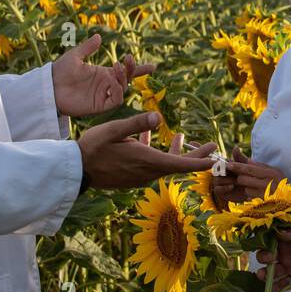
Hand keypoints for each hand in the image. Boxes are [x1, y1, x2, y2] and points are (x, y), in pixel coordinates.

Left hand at [52, 33, 152, 117]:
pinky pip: (115, 100)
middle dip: (131, 69)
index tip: (153, 66)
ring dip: (123, 78)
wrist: (49, 86)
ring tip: (115, 67)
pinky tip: (111, 81)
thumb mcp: (75, 55)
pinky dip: (117, 91)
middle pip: (127, 79)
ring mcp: (103, 96)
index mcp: (102, 74)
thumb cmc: (60, 71)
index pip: (125, 72)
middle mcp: (106, 85)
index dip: (139, 69)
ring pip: (123, 89)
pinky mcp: (99, 106)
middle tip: (126, 59)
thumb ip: (88, 47)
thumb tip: (99, 36)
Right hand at [77, 111, 215, 189]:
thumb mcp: (113, 130)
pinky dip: (156, 151)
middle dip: (195, 156)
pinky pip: (150, 163)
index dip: (199, 162)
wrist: (74, 169)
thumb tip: (159, 116)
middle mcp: (146, 171)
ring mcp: (139, 175)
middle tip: (211, 146)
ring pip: (164, 163)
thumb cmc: (93, 147)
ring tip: (181, 136)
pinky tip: (149, 136)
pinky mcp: (131, 174)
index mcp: (146, 161)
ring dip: (175, 151)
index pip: (180, 164)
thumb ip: (137, 123)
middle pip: (177, 165)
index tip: (216, 160)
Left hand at [212, 146, 285, 204]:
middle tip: (237, 176)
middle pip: (244, 178)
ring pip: (245, 188)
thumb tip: (247, 161)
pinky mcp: (262, 202)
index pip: (250, 168)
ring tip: (252, 186)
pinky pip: (249, 197)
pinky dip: (249, 194)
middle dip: (239, 177)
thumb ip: (260, 166)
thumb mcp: (273, 171)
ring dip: (245, 187)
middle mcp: (269, 183)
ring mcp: (265, 194)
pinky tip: (255, 193)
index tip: (228, 164)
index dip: (238, 166)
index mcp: (271, 173)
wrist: (290, 200)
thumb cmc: (280, 183)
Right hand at [256, 216, 290, 291]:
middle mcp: (284, 251)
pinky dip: (276, 287)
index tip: (261, 245)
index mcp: (285, 237)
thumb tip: (280, 232)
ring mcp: (290, 264)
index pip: (268, 239)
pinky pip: (284, 283)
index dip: (262, 242)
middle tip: (268, 259)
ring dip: (265, 275)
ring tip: (262, 276)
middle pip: (267, 257)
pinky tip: (272, 289)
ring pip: (272, 272)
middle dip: (263, 258)